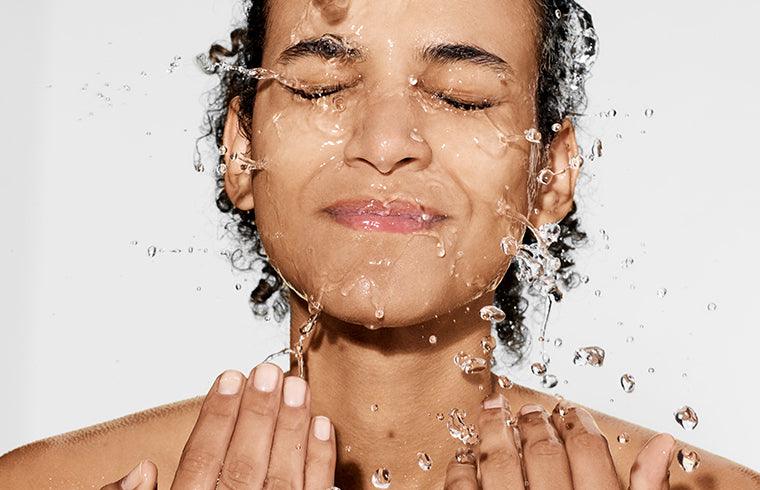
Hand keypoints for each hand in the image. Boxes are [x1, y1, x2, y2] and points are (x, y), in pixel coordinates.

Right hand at [101, 363, 336, 488]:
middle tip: (267, 373)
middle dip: (257, 414)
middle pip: (242, 464)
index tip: (229, 379)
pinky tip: (322, 427)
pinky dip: (320, 462)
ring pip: (281, 476)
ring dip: (291, 429)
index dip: (216, 418)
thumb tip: (140, 471)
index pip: (201, 461)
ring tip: (296, 388)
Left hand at [444, 395, 674, 488]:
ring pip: (498, 461)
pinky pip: (462, 489)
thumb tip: (665, 443)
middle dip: (535, 422)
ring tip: (493, 410)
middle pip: (541, 450)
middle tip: (530, 408)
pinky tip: (464, 456)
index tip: (569, 412)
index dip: (576, 422)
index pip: (586, 449)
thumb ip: (644, 487)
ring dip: (493, 430)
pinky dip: (461, 468)